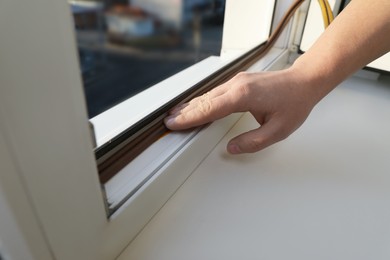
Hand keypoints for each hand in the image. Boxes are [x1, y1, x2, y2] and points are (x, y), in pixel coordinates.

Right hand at [164, 68, 318, 153]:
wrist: (304, 81)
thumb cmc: (294, 103)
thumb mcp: (278, 131)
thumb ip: (253, 142)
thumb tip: (231, 148)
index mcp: (243, 96)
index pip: (209, 109)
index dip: (190, 118)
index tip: (175, 123)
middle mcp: (236, 85)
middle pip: (204, 100)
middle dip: (185, 112)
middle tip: (168, 121)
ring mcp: (237, 81)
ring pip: (208, 94)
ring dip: (191, 105)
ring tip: (176, 113)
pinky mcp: (239, 81)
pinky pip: (215, 92)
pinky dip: (202, 100)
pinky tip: (196, 104)